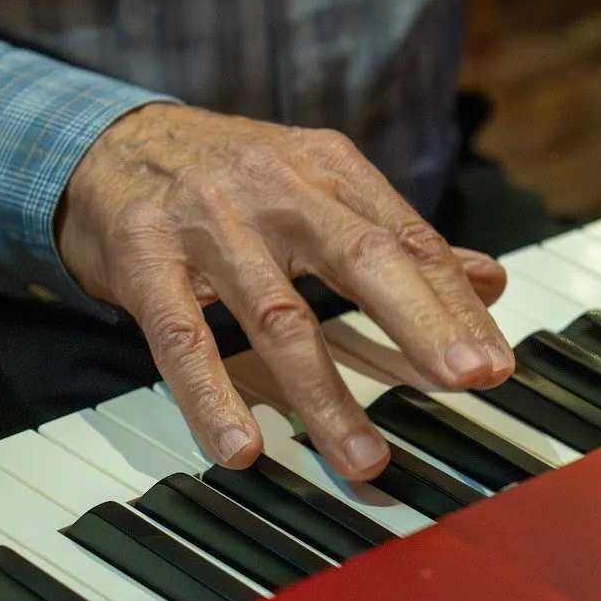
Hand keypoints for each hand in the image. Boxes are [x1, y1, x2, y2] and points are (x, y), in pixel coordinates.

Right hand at [56, 105, 512, 479]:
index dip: (456, 305)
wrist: (105, 142)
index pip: (409, 241)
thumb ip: (399, 237)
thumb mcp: (320, 185)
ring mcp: (207, 222)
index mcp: (329, 170)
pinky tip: (240, 448)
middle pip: (362, 260)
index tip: (495, 365)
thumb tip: (490, 281)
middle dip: (422, 324)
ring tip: (365, 459)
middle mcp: (276, 189)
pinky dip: (211, 396)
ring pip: (278, 317)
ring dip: (324, 397)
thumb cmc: (231, 177)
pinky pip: (181, 338)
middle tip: (469, 381)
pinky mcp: (143, 258)